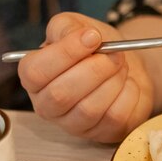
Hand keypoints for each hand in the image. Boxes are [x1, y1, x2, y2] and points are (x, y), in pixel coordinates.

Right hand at [18, 12, 153, 142]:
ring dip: (113, 81)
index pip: (35, 72)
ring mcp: (74, 125)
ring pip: (90, 109)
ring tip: (121, 66)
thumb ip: (68, 27)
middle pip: (61, 95)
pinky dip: (128, 94)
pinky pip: (115, 117)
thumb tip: (83, 36)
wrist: (124, 66)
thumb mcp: (76, 27)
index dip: (65, 53)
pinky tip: (128, 84)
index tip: (93, 37)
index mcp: (33, 77)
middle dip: (94, 70)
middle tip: (114, 54)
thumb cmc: (94, 48)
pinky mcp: (102, 134)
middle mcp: (48, 106)